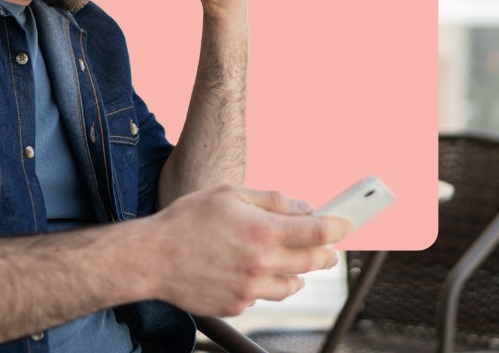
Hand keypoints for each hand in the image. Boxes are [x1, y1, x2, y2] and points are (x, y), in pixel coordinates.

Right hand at [141, 185, 349, 316]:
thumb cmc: (187, 220)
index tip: (346, 226)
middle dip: (325, 254)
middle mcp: (261, 263)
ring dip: (297, 273)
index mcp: (262, 231)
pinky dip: (264, 284)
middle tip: (326, 248)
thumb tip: (303, 206)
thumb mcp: (229, 194)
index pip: (318, 232)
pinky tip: (250, 270)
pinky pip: (263, 296)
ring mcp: (250, 288)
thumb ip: (271, 200)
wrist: (151, 257)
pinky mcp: (238, 305)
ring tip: (288, 261)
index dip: (338, 228)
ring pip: (292, 285)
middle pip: (312, 262)